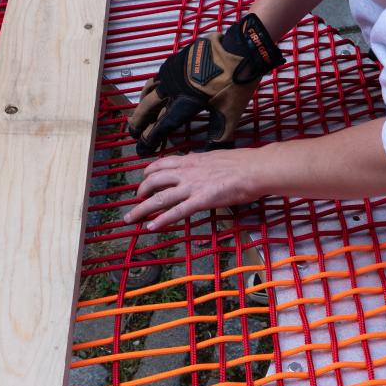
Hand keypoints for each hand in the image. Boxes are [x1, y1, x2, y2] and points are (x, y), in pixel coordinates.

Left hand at [123, 148, 262, 229]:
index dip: (148, 173)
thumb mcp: (215, 157)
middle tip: (136, 200)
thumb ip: (201, 163)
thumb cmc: (242, 164)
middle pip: (153, 180)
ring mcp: (192, 187)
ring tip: (131, 218)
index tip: (144, 180)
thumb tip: (197, 163)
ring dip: (141, 209)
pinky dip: (161, 220)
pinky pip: (176, 212)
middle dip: (140, 191)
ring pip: (159, 198)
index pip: (161, 164)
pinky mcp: (200, 201)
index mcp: (191, 160)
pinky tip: (151, 227)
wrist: (254, 169)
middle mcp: (186, 172)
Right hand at [127, 13, 284, 155]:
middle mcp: (172, 89)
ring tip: (139, 112)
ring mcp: (171, 73)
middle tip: (133, 132)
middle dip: (139, 122)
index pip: (160, 126)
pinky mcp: (175, 61)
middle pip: (148, 109)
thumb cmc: (234, 84)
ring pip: (149, 91)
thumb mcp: (230, 113)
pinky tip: (154, 88)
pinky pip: (157, 77)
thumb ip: (220, 133)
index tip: (141, 148)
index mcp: (183, 105)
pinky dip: (151, 87)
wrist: (238, 51)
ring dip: (142, 104)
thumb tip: (214, 150)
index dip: (149, 139)